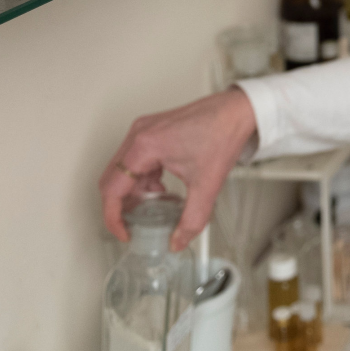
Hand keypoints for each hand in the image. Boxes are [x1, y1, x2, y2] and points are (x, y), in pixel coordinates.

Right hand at [98, 88, 256, 250]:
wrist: (237, 111)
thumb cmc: (223, 132)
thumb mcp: (207, 184)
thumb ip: (192, 219)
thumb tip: (178, 239)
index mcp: (144, 145)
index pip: (112, 189)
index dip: (114, 217)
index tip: (124, 232)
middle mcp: (139, 134)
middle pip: (113, 179)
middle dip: (124, 206)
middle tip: (137, 224)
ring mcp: (144, 130)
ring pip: (124, 170)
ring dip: (136, 192)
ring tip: (156, 206)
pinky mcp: (153, 131)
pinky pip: (136, 160)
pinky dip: (145, 179)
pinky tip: (162, 189)